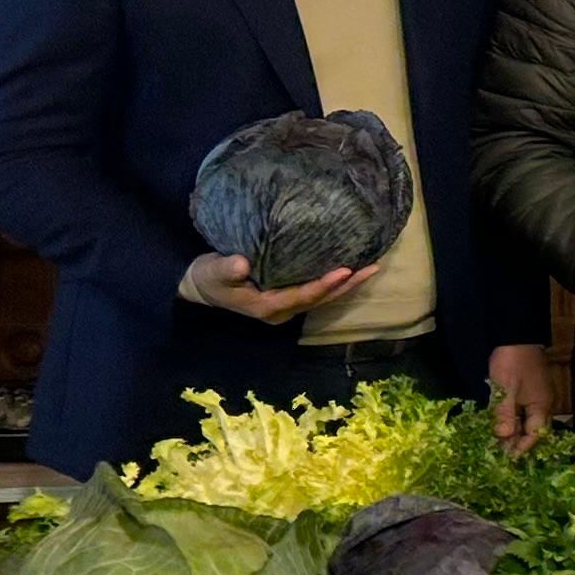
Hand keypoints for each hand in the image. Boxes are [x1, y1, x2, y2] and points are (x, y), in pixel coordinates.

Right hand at [178, 254, 364, 326]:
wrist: (201, 287)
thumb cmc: (208, 278)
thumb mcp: (212, 272)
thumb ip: (227, 269)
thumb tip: (243, 263)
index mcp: (268, 306)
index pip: (303, 296)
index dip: (325, 284)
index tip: (346, 270)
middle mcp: (282, 310)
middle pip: (322, 299)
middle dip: (348, 285)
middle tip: (373, 268)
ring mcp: (286, 305)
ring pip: (323, 297)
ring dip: (347, 284)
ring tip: (372, 268)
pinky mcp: (287, 296)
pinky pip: (317, 291)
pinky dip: (334, 281)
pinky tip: (351, 269)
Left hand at [485, 342, 554, 451]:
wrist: (514, 335)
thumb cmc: (512, 362)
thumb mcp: (505, 388)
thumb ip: (504, 413)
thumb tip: (503, 437)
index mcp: (540, 405)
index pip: (534, 433)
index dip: (522, 446)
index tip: (508, 458)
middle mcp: (540, 403)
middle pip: (529, 429)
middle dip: (515, 441)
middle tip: (497, 453)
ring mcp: (532, 396)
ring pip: (523, 420)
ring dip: (510, 431)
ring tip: (495, 442)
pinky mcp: (524, 390)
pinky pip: (518, 411)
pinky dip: (508, 419)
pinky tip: (497, 424)